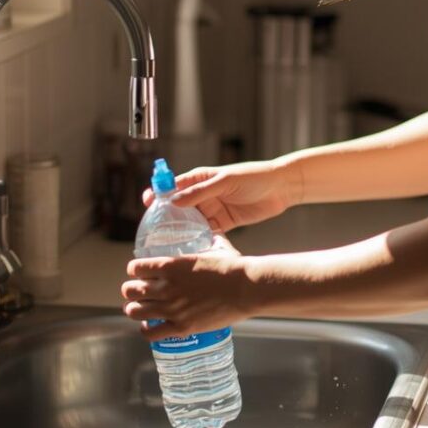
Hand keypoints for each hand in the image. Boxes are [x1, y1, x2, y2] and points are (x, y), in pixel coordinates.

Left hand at [122, 235, 255, 338]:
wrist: (247, 289)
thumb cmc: (233, 267)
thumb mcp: (217, 247)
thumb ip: (209, 241)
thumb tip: (213, 234)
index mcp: (170, 265)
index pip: (135, 268)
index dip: (135, 270)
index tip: (139, 273)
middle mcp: (166, 287)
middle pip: (130, 290)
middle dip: (131, 291)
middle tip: (137, 292)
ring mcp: (172, 309)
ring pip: (135, 311)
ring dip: (135, 309)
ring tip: (140, 309)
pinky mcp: (181, 327)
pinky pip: (150, 333)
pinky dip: (146, 330)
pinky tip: (150, 326)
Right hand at [141, 159, 300, 233]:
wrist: (281, 187)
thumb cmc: (254, 176)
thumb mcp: (226, 181)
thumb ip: (201, 192)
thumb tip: (174, 201)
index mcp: (200, 179)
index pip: (173, 185)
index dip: (158, 193)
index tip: (146, 203)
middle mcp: (203, 195)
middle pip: (178, 208)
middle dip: (166, 219)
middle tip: (154, 232)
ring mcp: (213, 210)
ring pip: (191, 224)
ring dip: (181, 233)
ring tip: (168, 246)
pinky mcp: (224, 224)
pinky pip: (207, 234)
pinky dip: (199, 241)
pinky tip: (191, 251)